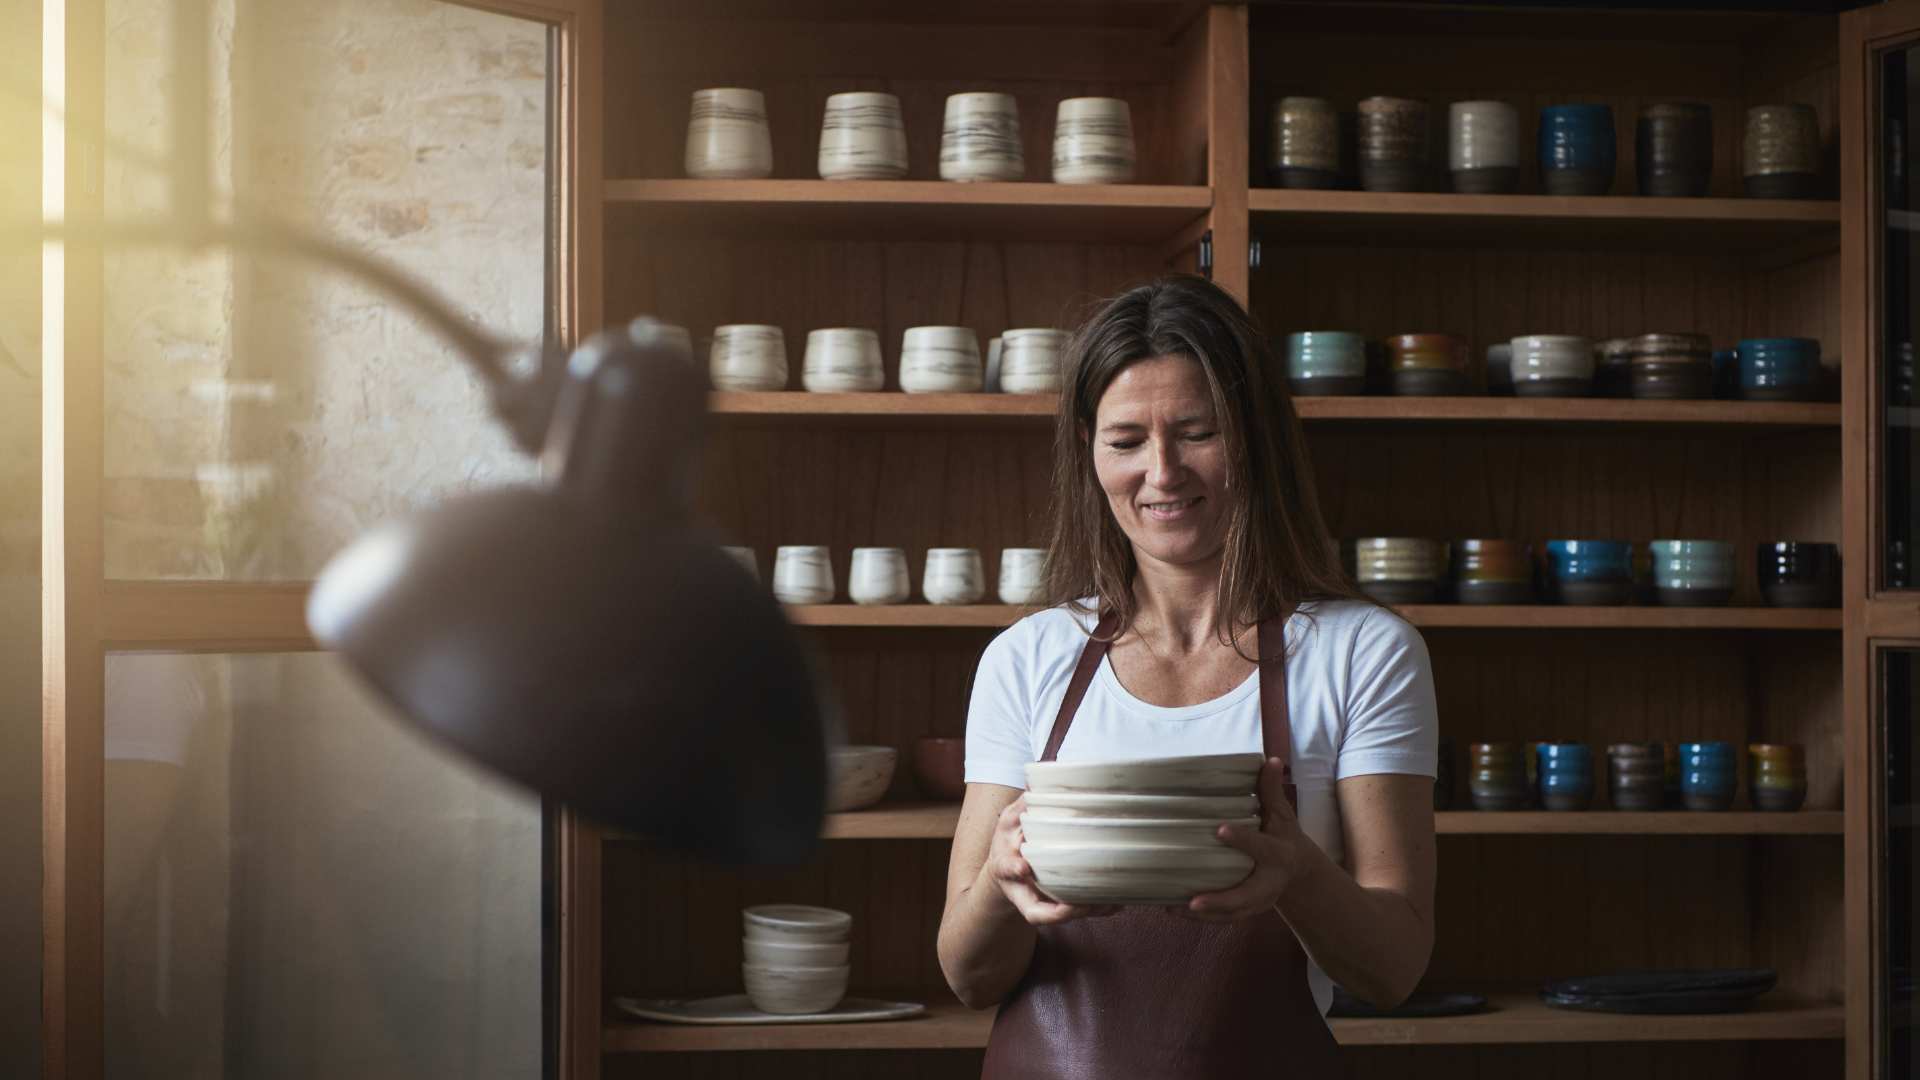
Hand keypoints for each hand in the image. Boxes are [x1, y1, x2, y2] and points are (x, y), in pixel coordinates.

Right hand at [986, 795, 1119, 925]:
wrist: (1008, 869)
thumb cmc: (1010, 841)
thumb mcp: (1010, 821)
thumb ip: (1023, 805)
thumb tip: (1039, 781)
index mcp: (1005, 867)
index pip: (1006, 870)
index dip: (1013, 870)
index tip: (1023, 867)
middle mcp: (1021, 890)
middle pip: (1037, 911)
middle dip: (1059, 910)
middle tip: (1078, 904)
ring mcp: (1038, 902)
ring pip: (1059, 915)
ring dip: (1084, 911)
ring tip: (1108, 902)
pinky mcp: (1056, 906)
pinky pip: (1076, 912)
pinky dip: (1097, 909)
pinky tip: (1118, 901)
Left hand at [1186, 757, 1311, 921]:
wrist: (1298, 872)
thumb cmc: (1284, 836)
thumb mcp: (1283, 815)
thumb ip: (1271, 790)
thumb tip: (1270, 760)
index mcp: (1278, 855)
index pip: (1260, 848)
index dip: (1241, 839)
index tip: (1219, 830)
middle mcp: (1269, 882)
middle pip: (1246, 896)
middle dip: (1221, 900)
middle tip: (1194, 900)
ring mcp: (1258, 901)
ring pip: (1232, 913)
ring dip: (1204, 914)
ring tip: (1174, 908)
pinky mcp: (1247, 909)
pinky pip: (1224, 918)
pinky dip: (1200, 919)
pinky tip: (1174, 910)